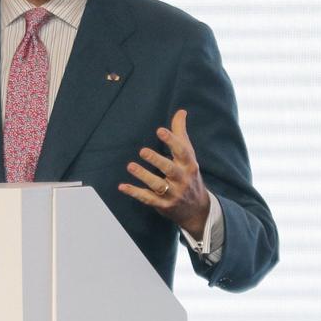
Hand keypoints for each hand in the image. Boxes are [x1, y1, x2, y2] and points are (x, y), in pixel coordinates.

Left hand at [118, 109, 210, 234]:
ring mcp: (173, 193)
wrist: (198, 209)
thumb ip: (181, 133)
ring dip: (144, 176)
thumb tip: (181, 111)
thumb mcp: (188, 155)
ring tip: (131, 166)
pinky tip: (122, 186)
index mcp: (189, 165)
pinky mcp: (163, 205)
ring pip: (157, 185)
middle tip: (143, 151)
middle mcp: (182, 179)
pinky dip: (135, 193)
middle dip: (157, 160)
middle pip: (170, 170)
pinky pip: (148, 199)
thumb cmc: (189, 175)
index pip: (182, 152)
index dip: (172, 141)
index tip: (160, 130)